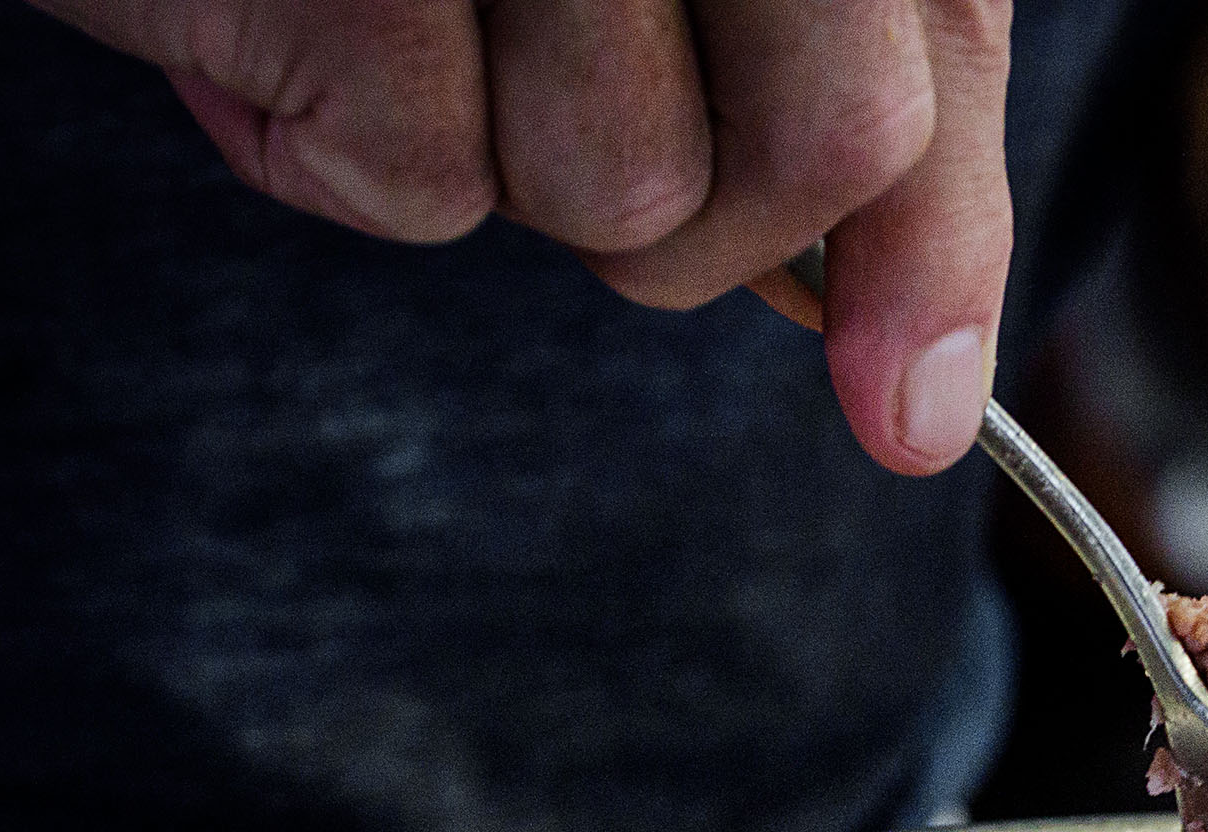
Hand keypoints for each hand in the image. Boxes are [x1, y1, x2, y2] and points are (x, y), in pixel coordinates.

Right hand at [26, 0, 1013, 474]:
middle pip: (831, 145)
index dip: (935, 256)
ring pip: (628, 188)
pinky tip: (272, 17)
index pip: (932, 63)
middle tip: (552, 120)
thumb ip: (826, 132)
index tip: (909, 414)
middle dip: (714, 219)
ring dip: (501, 158)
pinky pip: (426, 181)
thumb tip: (920, 415)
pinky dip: (334, 150)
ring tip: (392, 16)